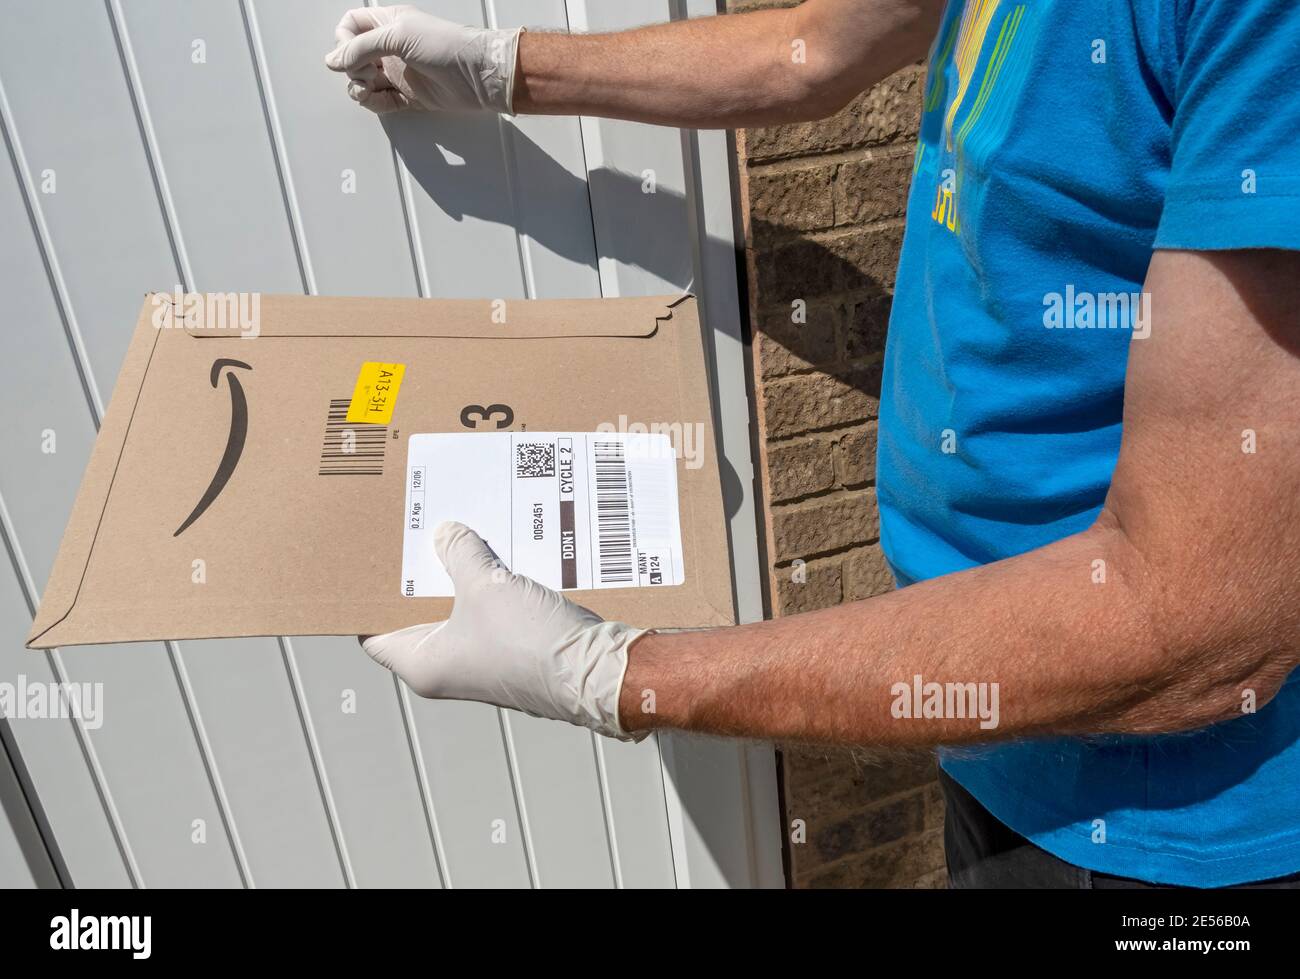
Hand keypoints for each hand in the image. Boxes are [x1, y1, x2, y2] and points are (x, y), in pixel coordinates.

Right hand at [324, 5, 522, 114]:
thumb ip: (361, 47)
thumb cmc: (448, 46)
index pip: (350, 26)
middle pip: (353, 57)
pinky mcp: (408, 95)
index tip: (349, 53)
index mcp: (388, 23)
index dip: (343, 40)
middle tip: (365, 73)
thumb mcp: (398, 35)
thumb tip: (332, 60)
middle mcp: (391, 47)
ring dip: (359, 88)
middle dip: (351, 67)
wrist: (479, 75)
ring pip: (364, 82)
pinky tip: (377, 100)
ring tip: (368, 90)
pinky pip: (381, 101)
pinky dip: (374, 103)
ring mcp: (398, 72)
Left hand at [361, 522, 647, 740]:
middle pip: (420, 616)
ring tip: (459, 536)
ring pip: (461, 612)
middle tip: (416, 537)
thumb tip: (446, 534)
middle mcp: (449, 669)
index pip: (374, 636)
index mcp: (423, 665)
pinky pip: (493, 613)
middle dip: (421, 577)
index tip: (371, 567)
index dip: (370, 601)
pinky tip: (499, 554)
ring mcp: (484, 661)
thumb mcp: (484, 585)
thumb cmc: (530, 645)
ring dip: (462, 577)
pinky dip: (492, 586)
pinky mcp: (516, 651)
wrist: (596, 670)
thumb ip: (459, 553)